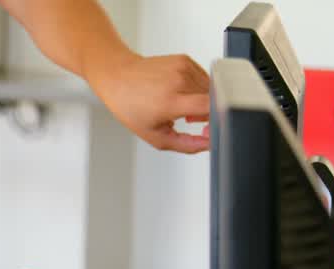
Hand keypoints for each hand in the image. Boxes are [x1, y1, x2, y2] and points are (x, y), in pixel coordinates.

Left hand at [91, 52, 209, 153]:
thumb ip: (186, 144)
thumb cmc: (130, 106)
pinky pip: (203, 78)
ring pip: (210, 89)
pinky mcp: (185, 60)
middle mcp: (178, 81)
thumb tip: (208, 144)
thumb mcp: (155, 135)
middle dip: (208, 113)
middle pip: (212, 99)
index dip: (215, 119)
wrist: (118, 78)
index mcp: (170, 101)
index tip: (209, 128)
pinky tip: (181, 93)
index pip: (209, 106)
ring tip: (182, 107)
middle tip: (189, 119)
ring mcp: (182, 67)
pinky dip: (197, 89)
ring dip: (203, 101)